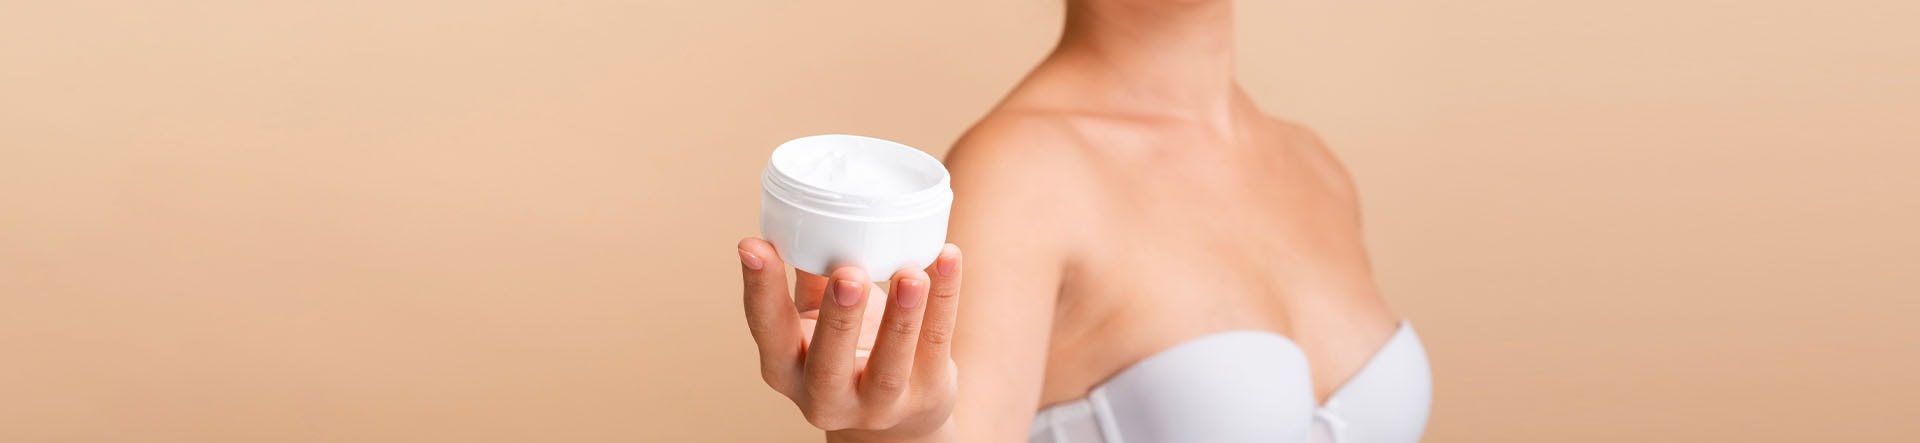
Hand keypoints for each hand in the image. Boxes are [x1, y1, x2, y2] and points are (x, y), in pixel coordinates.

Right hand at [738, 238, 962, 440]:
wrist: (899, 414)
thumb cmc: (849, 349)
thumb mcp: (818, 320)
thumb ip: (813, 276)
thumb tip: (808, 214)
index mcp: (786, 368)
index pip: (767, 330)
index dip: (760, 289)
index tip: (753, 245)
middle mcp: (825, 396)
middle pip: (828, 364)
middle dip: (839, 318)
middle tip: (849, 274)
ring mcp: (878, 404)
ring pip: (890, 367)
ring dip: (901, 318)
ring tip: (910, 276)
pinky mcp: (926, 394)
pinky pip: (937, 344)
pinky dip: (944, 300)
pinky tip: (947, 259)